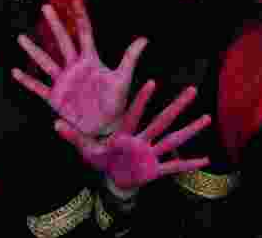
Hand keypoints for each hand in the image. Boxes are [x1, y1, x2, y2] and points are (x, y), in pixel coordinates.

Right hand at [13, 1, 148, 135]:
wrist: (106, 126)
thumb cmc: (116, 102)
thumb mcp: (123, 78)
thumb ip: (130, 58)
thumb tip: (145, 38)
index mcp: (91, 60)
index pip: (85, 33)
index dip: (80, 17)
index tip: (75, 0)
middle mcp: (75, 67)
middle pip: (63, 41)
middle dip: (55, 24)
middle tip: (46, 7)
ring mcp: (63, 81)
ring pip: (46, 61)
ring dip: (34, 50)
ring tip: (21, 37)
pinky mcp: (55, 97)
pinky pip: (38, 87)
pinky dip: (26, 81)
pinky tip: (14, 71)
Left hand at [55, 83, 211, 190]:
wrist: (114, 179)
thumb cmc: (102, 160)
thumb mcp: (87, 150)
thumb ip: (74, 137)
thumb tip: (54, 123)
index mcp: (126, 134)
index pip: (135, 115)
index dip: (142, 100)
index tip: (151, 81)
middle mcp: (143, 140)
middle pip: (162, 121)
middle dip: (177, 106)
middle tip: (193, 89)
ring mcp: (152, 154)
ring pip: (173, 139)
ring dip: (190, 129)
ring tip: (207, 118)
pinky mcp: (156, 170)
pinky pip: (175, 167)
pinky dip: (190, 164)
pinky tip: (207, 160)